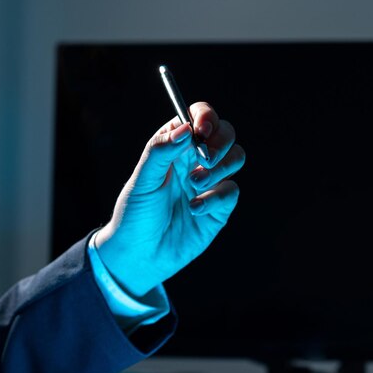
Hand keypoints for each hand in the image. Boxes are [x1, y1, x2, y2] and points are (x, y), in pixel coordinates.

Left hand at [95, 102, 244, 296]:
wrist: (140, 255)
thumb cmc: (135, 214)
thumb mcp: (142, 181)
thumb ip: (161, 151)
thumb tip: (185, 128)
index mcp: (176, 147)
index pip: (199, 118)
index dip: (205, 117)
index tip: (200, 130)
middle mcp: (197, 161)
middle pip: (226, 134)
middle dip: (221, 142)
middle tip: (205, 158)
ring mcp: (211, 183)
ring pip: (237, 158)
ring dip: (221, 168)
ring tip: (195, 184)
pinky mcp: (220, 207)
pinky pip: (231, 192)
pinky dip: (214, 198)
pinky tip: (194, 209)